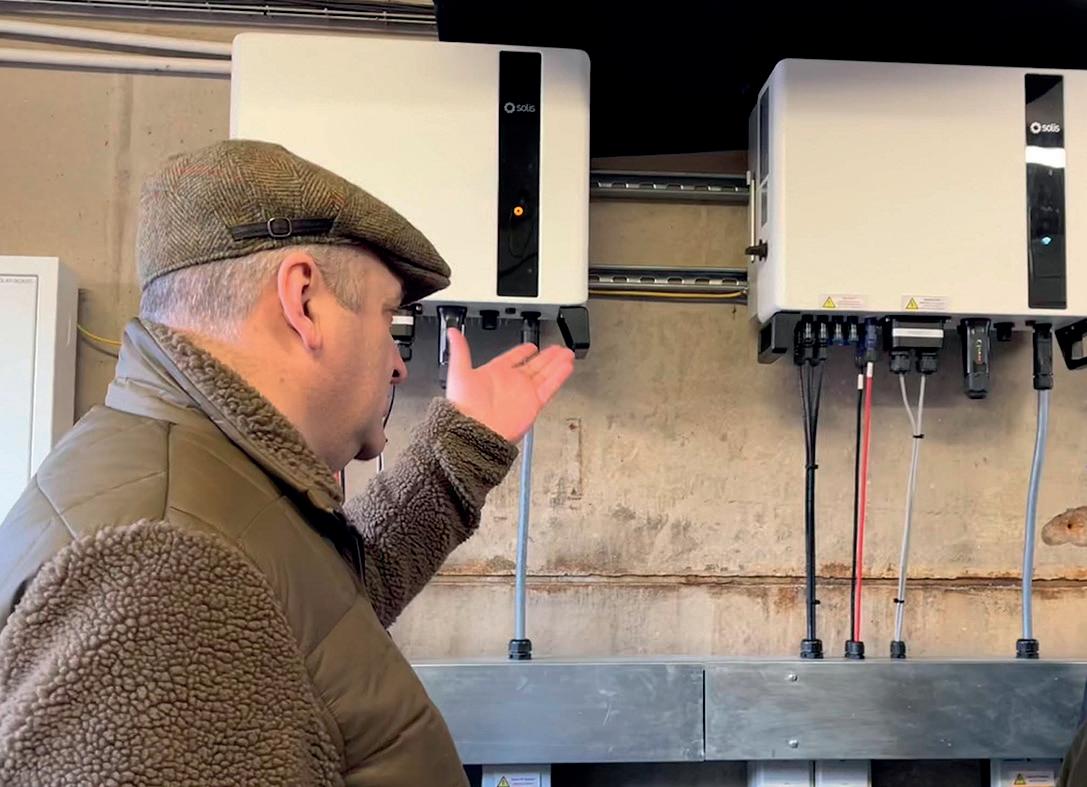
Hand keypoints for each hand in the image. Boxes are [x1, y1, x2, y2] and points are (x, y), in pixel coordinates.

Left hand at [445, 328, 574, 442]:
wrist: (473, 430)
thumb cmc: (464, 406)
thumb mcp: (459, 372)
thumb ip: (460, 350)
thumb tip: (452, 332)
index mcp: (495, 374)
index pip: (513, 358)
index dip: (522, 351)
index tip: (531, 346)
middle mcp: (511, 383)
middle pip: (534, 365)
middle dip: (547, 356)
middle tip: (557, 348)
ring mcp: (524, 393)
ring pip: (545, 374)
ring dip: (556, 363)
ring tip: (566, 353)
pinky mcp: (533, 403)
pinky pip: (549, 387)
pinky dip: (559, 376)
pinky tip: (566, 366)